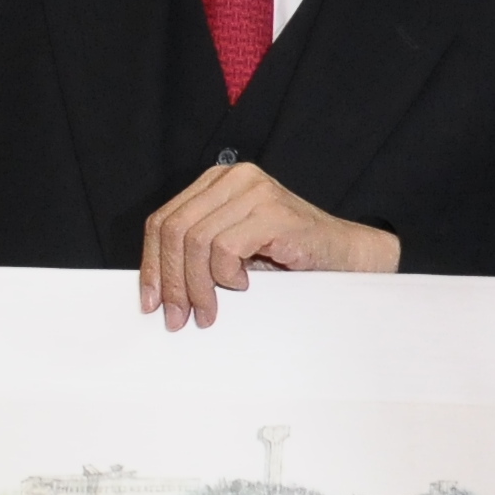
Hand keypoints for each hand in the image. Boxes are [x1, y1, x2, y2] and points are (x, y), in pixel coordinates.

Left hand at [141, 159, 401, 329]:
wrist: (344, 255)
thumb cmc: (288, 255)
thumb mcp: (231, 248)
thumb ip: (197, 251)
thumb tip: (155, 287)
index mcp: (217, 181)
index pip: (163, 220)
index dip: (150, 264)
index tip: (150, 302)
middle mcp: (233, 177)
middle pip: (174, 230)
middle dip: (171, 281)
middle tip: (178, 317)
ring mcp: (254, 190)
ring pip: (196, 242)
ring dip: (198, 286)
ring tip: (210, 310)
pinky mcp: (273, 211)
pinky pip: (225, 247)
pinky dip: (226, 275)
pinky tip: (243, 285)